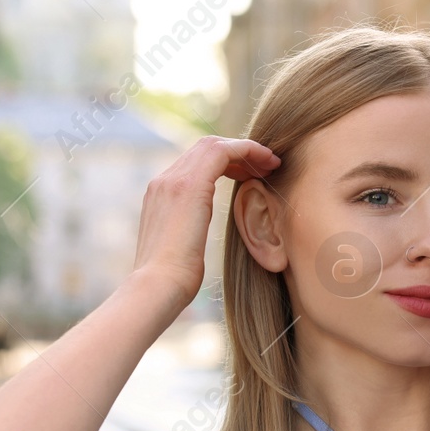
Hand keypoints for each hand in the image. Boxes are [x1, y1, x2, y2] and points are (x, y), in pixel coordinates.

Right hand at [131, 135, 279, 305]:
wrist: (158, 286)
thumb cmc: (173, 280)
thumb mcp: (180, 249)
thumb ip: (186, 232)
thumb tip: (192, 239)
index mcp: (161, 196)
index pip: (195, 164)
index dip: (226, 164)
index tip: (250, 176)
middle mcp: (164, 181)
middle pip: (205, 148)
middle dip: (238, 153)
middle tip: (265, 167)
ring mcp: (173, 179)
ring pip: (214, 145)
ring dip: (247, 150)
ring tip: (271, 164)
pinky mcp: (189, 184)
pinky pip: (222, 151)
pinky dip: (247, 151)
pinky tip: (267, 163)